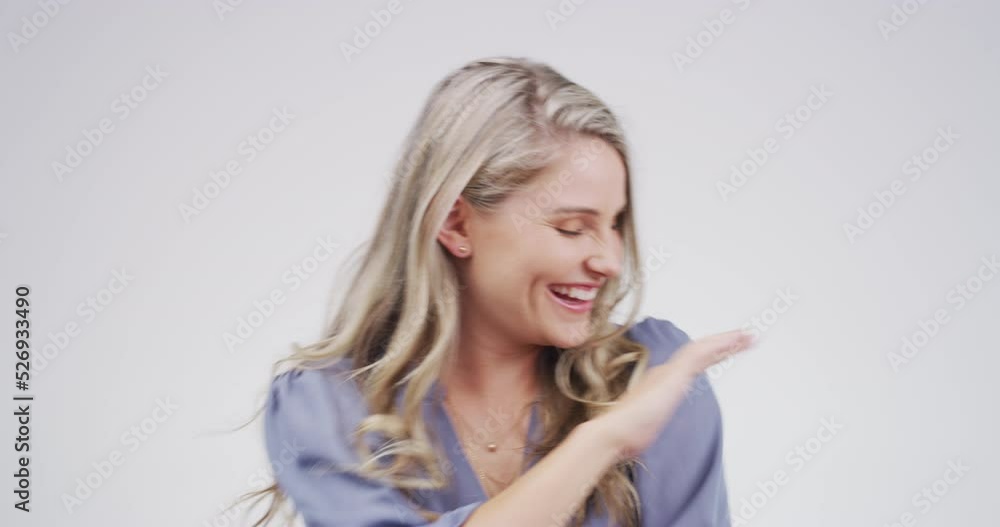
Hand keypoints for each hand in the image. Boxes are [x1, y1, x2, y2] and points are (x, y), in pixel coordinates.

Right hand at [591, 329, 755, 459]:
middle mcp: (667, 372)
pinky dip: (717, 345)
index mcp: (662, 381)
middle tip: (746, 337)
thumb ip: (649, 422)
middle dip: (724, 344)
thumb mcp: (647, 425)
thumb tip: (644, 430)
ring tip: (748, 336)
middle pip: (701, 352)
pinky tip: (733, 342)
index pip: (693, 364)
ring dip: (726, 341)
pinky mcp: (674, 374)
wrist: (614, 432)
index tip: (728, 350)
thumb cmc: (626, 433)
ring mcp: (670, 372)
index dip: (712, 355)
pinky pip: (699, 353)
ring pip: (703, 348)